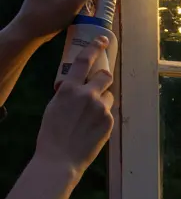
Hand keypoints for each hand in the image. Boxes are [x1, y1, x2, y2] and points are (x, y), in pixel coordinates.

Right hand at [35, 37, 114, 179]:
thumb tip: (80, 86)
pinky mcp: (109, 121)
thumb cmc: (52, 134)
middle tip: (101, 83)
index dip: (95, 47)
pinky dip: (103, 117)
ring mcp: (100, 108)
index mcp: (69, 89)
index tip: (102, 40)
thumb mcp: (55, 106)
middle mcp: (87, 95)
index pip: (84, 60)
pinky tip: (91, 129)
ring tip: (90, 118)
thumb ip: (69, 93)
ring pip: (109, 96)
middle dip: (105, 77)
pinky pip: (109, 113)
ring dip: (103, 101)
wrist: (60, 158)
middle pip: (105, 75)